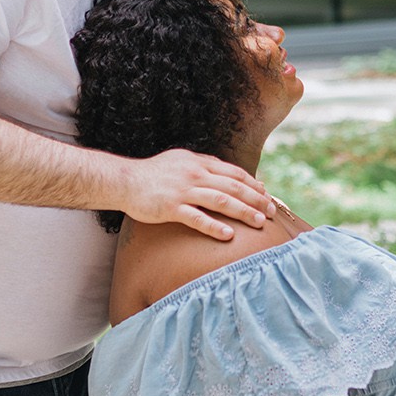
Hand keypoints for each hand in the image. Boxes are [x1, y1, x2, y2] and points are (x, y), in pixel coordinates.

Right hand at [120, 149, 275, 239]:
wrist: (124, 180)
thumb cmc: (153, 174)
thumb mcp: (181, 161)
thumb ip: (203, 165)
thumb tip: (227, 173)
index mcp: (199, 162)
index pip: (233, 172)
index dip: (253, 184)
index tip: (266, 194)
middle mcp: (194, 174)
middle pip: (233, 186)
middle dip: (256, 199)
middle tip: (272, 212)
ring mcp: (183, 191)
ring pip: (221, 201)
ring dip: (243, 211)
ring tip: (259, 222)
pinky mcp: (171, 207)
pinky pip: (197, 218)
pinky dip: (214, 226)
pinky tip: (229, 235)